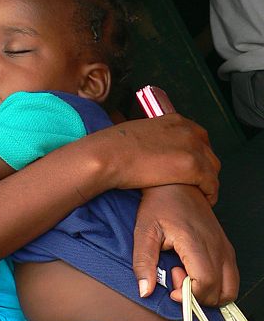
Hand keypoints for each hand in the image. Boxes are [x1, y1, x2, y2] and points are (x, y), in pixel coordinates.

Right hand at [103, 114, 219, 201]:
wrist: (108, 155)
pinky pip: (211, 184)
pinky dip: (209, 194)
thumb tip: (151, 148)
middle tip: (196, 184)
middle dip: (205, 169)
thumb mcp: (139, 132)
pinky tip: (201, 200)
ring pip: (213, 169)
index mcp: (175, 120)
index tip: (191, 168)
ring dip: (208, 183)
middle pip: (209, 153)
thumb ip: (154, 137)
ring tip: (198, 194)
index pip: (199, 137)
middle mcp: (187, 130)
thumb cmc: (114, 147)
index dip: (197, 155)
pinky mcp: (192, 166)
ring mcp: (192, 147)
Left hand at [132, 184, 238, 305]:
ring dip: (209, 293)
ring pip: (230, 288)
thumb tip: (145, 291)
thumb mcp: (144, 231)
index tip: (171, 285)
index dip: (188, 294)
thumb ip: (143, 262)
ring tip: (186, 274)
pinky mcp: (226, 247)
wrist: (176, 183)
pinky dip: (216, 284)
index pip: (205, 284)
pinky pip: (231, 277)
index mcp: (196, 242)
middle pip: (220, 292)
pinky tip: (194, 270)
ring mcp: (224, 247)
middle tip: (176, 275)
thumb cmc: (159, 204)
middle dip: (197, 295)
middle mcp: (216, 246)